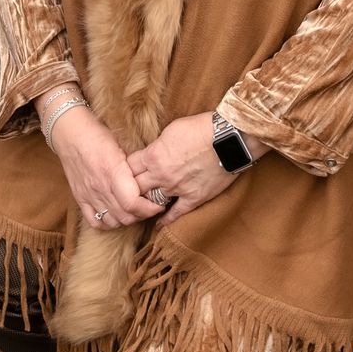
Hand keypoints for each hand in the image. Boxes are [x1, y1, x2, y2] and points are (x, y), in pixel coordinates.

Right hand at [49, 107, 161, 227]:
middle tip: (150, 207)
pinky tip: (115, 215)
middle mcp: (100, 187)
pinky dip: (108, 223)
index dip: (149, 208)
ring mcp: (89, 195)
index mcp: (113, 171)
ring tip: (135, 210)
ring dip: (127, 219)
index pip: (133, 203)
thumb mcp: (121, 145)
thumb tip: (153, 179)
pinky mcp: (80, 198)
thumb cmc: (97, 134)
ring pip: (112, 221)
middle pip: (125, 216)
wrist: (69, 133)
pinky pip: (95, 221)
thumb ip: (134, 166)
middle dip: (143, 215)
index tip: (158, 203)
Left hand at [126, 113, 259, 226]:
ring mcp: (177, 188)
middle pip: (135, 188)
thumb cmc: (201, 127)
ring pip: (152, 202)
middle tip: (127, 194)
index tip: (124, 174)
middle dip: (130, 190)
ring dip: (145, 205)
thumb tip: (153, 151)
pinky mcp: (193, 198)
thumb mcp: (172, 129)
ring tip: (140, 208)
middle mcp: (161, 174)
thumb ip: (158, 145)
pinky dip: (166, 220)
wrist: (228, 138)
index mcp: (153, 155)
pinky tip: (159, 224)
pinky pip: (176, 213)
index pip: (128, 168)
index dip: (124, 171)